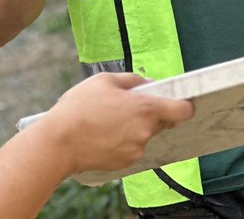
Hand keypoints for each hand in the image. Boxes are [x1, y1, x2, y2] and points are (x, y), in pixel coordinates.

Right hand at [44, 73, 193, 173]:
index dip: (184, 104)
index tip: (180, 100)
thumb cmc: (80, 107)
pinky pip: (132, 147)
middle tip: (125, 106)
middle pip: (161, 121)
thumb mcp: (104, 80)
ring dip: (134, 127)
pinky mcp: (126, 162)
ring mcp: (136, 149)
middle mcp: (145, 132)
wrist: (60, 142)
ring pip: (144, 134)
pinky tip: (105, 133)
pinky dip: (123, 140)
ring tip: (108, 120)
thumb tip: (148, 84)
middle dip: (150, 113)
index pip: (182, 110)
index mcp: (145, 109)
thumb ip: (132, 80)